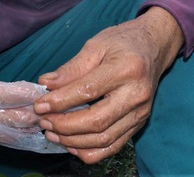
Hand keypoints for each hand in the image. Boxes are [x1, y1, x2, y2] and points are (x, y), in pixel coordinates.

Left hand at [33, 7, 182, 163]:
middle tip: (43, 121)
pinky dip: (89, 151)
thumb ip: (72, 68)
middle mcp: (137, 95)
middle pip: (96, 121)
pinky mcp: (138, 124)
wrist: (154, 47)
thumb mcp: (96, 45)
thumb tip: (46, 84)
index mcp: (127, 69)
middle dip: (64, 125)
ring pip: (103, 139)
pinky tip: (71, 144)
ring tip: (52, 132)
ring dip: (73, 141)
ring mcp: (140, 113)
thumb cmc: (123, 42)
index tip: (39, 105)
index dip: (60, 101)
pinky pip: (113, 147)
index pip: (88, 91)